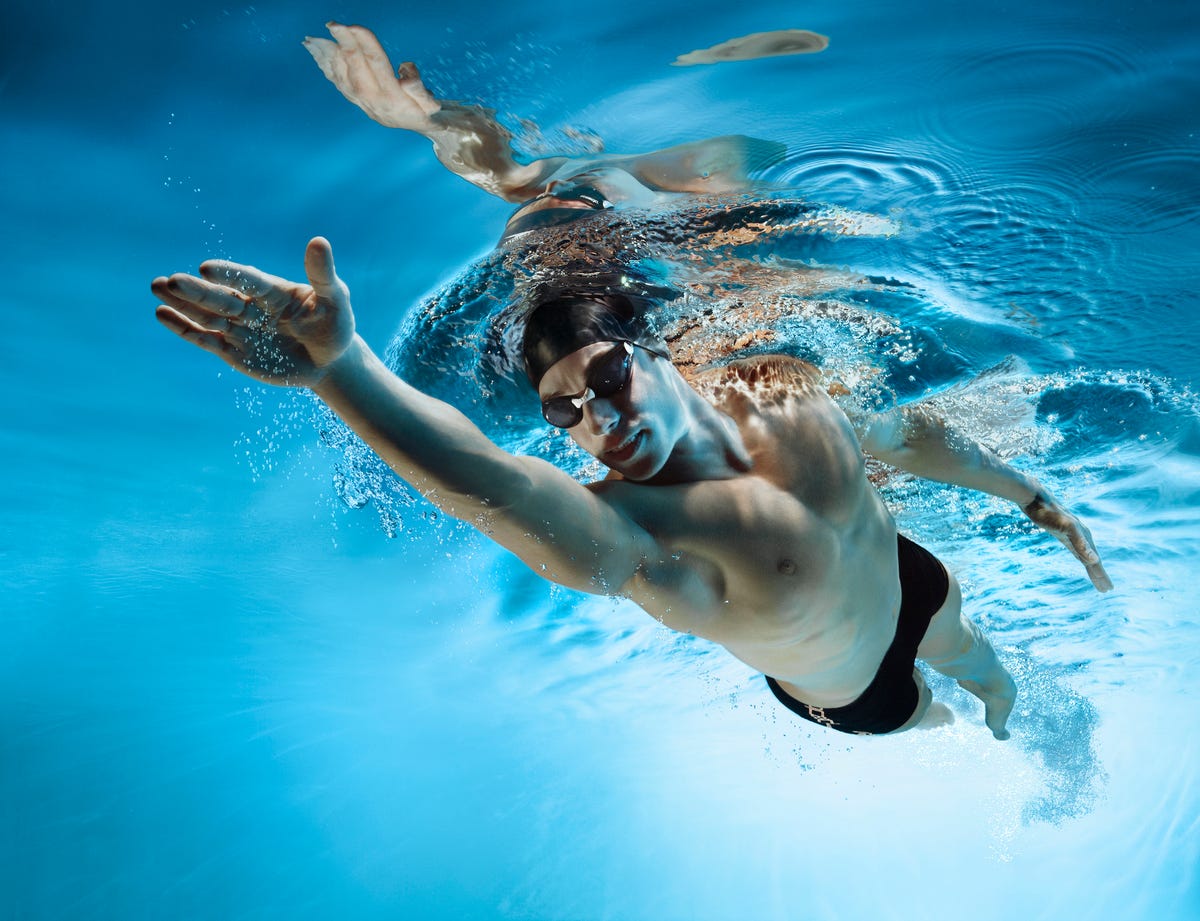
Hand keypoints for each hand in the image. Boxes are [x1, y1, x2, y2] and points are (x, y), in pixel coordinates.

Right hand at [152, 236, 354, 387]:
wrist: (329, 362)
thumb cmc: (334, 327)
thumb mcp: (335, 301)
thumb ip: (323, 275)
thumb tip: (319, 241)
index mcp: (273, 291)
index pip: (248, 280)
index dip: (229, 275)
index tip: (207, 268)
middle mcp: (251, 306)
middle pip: (221, 298)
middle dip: (196, 291)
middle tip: (170, 280)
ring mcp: (241, 329)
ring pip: (207, 316)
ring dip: (182, 303)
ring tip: (156, 287)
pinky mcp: (234, 352)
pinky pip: (206, 340)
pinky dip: (185, 329)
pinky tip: (162, 314)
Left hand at [303, 22, 440, 130]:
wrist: (417, 127)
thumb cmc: (426, 110)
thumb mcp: (431, 104)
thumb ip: (420, 90)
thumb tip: (404, 72)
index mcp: (392, 97)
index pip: (377, 63)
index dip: (365, 43)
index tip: (353, 26)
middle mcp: (372, 99)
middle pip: (355, 66)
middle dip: (344, 43)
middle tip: (332, 24)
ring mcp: (361, 101)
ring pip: (340, 74)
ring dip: (328, 54)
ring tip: (314, 39)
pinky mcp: (355, 100)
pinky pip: (337, 81)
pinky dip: (326, 65)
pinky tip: (317, 52)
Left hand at [1022, 490, 1113, 591]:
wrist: (1034, 498)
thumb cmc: (1049, 513)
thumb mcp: (1066, 528)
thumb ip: (1080, 544)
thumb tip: (1095, 561)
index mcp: (1084, 537)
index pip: (1094, 561)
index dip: (1100, 576)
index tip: (1108, 589)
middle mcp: (1082, 536)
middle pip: (1092, 559)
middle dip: (1099, 575)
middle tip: (1106, 590)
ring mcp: (1073, 534)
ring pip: (1085, 554)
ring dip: (1092, 567)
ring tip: (1097, 579)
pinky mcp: (1063, 533)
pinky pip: (1076, 549)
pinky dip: (1082, 556)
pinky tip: (1082, 558)